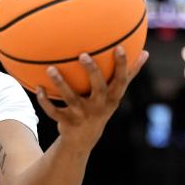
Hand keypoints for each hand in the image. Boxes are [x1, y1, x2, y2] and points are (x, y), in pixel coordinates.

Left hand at [34, 46, 149, 150]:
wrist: (84, 137)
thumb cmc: (102, 107)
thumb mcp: (116, 94)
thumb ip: (130, 74)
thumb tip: (146, 52)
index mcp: (112, 98)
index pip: (120, 80)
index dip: (122, 65)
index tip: (119, 47)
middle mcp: (98, 106)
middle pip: (98, 88)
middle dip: (91, 71)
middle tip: (83, 54)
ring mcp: (82, 115)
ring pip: (70, 98)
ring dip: (60, 84)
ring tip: (50, 68)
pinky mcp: (66, 122)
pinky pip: (53, 111)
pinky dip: (44, 101)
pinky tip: (37, 88)